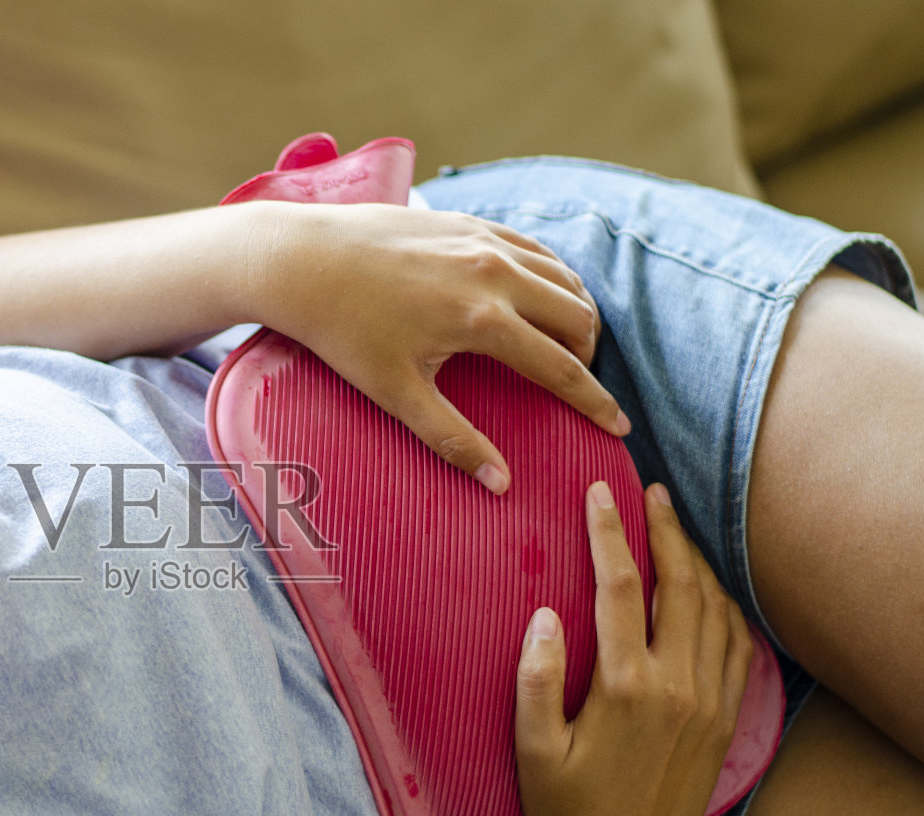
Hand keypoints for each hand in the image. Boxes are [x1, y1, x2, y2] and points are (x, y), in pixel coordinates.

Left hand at [251, 202, 624, 493]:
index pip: (561, 367)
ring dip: (577, 314)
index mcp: (483, 319)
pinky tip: (542, 300)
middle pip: (577, 317)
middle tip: (580, 387)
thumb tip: (500, 484)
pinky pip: (536, 250)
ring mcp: (485, 240)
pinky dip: (553, 278)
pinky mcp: (471, 222)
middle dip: (589, 356)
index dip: (595, 402)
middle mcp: (495, 273)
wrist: (304, 260)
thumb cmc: (344, 332)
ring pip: (564, 278)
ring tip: (568, 348)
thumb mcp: (395, 393)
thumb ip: (451, 439)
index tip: (619, 428)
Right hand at [513, 481, 752, 815]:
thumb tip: (545, 615)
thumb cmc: (568, 809)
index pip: (620, 587)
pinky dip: (726, 605)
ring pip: (715, 609)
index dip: (610, 533)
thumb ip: (537, 680)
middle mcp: (676, 687)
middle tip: (648, 491)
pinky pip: (738, 646)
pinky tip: (708, 589)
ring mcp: (709, 702)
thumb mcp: (533, 749)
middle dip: (664, 529)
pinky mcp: (726, 719)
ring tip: (674, 527)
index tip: (599, 493)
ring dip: (696, 560)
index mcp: (626, 687)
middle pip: (680, 584)